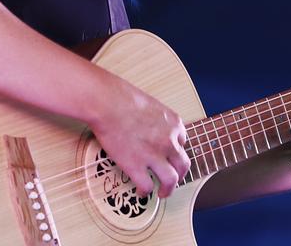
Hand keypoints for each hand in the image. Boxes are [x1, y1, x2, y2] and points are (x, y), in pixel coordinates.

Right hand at [89, 76, 190, 198]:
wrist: (108, 103)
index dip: (175, 151)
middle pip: (183, 164)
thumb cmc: (122, 97)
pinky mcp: (136, 166)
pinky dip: (145, 191)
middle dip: (180, 174)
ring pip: (171, 180)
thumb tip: (150, 126)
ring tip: (162, 193)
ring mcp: (154, 155)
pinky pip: (146, 186)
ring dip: (168, 189)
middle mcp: (168, 141)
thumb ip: (156, 119)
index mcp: (173, 124)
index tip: (169, 156)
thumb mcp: (151, 105)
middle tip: (174, 180)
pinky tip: (140, 191)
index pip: (182, 142)